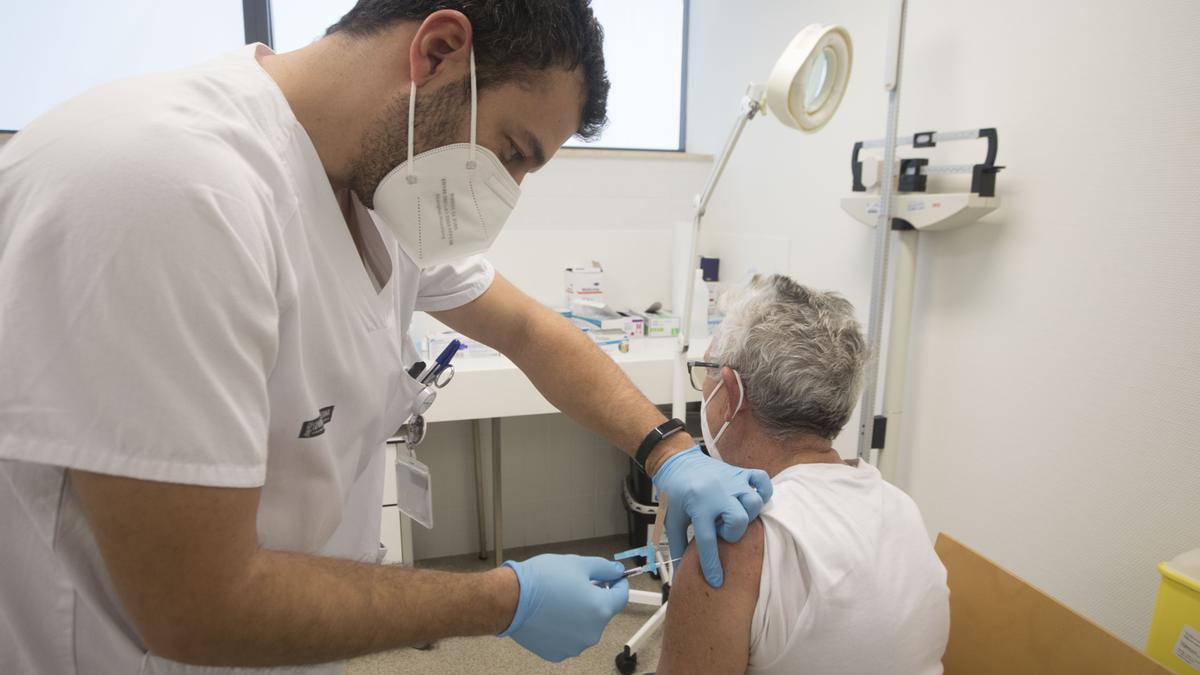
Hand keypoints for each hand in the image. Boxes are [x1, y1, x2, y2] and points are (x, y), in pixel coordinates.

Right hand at [498, 554, 628, 661]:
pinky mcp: (558, 653)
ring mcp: (575, 646)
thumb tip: (616, 571)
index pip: (622, 597)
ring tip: (559, 600)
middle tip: (576, 585)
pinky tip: (551, 614)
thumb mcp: (579, 563)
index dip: (619, 584)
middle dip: (593, 598)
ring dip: (578, 614)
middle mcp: (592, 632)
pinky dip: (564, 627)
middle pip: (601, 612)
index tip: (613, 578)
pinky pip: (568, 638)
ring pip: (584, 626)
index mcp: (600, 609)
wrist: (511, 599)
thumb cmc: (541, 581)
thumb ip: (604, 568)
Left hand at [652, 446, 773, 586]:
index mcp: (698, 505)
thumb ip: (677, 545)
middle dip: (733, 533)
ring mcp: (731, 482)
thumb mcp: (671, 520)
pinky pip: (761, 479)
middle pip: (738, 520)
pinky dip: (763, 491)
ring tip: (733, 515)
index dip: (712, 565)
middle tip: (722, 531)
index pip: (707, 541)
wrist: (676, 462)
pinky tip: (751, 499)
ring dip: (746, 514)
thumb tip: (679, 570)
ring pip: (753, 502)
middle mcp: (717, 493)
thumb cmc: (674, 492)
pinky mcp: (739, 473)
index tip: (716, 581)